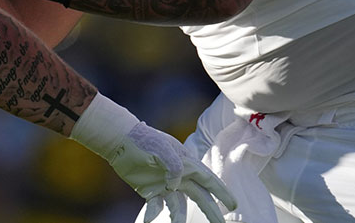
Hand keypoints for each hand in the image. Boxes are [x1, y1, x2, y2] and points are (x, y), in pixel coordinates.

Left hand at [116, 123, 237, 222]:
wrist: (120, 141)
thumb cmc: (144, 140)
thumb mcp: (161, 148)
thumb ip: (174, 165)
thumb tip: (176, 185)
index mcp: (187, 163)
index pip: (208, 180)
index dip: (222, 192)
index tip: (233, 205)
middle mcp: (179, 176)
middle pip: (200, 196)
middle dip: (211, 211)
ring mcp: (165, 185)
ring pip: (178, 206)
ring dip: (179, 218)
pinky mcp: (151, 191)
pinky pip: (155, 207)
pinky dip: (152, 215)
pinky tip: (148, 221)